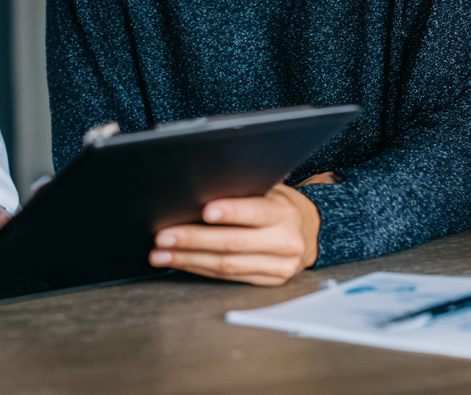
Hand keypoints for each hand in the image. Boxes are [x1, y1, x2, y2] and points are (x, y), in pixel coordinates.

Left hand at [149, 181, 325, 286]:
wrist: (309, 231)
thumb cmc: (277, 204)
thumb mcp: (268, 190)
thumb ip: (242, 192)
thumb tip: (198, 191)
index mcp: (284, 213)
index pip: (256, 211)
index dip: (230, 211)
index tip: (204, 210)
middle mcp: (284, 242)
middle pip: (233, 243)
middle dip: (193, 240)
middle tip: (163, 236)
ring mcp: (278, 267)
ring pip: (227, 266)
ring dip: (189, 260)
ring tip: (161, 254)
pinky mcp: (267, 282)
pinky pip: (228, 277)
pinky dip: (200, 269)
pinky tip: (180, 263)